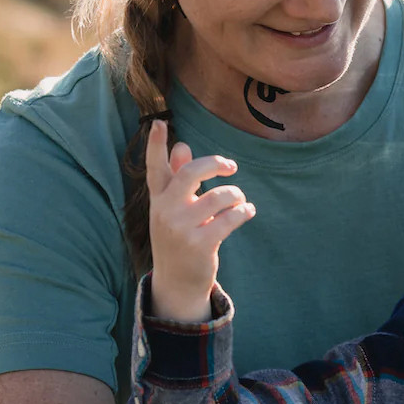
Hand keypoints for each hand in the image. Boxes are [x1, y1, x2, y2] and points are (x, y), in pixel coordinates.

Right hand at [145, 119, 254, 321]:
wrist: (177, 281)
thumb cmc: (178, 237)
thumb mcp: (173, 209)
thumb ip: (178, 178)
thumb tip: (182, 146)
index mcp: (158, 199)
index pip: (155, 168)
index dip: (155, 145)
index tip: (159, 122)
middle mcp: (165, 210)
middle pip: (192, 172)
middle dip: (216, 164)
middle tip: (231, 166)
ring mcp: (181, 228)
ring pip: (219, 196)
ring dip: (236, 195)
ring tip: (240, 200)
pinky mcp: (200, 244)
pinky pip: (230, 218)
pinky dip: (244, 211)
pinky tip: (248, 211)